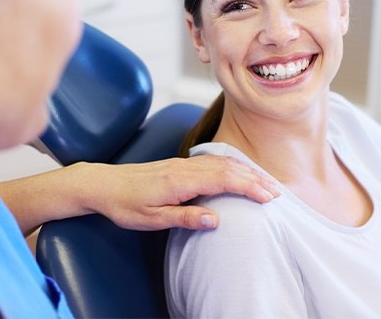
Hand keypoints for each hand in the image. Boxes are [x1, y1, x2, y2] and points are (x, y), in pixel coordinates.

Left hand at [71, 155, 279, 230]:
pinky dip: (231, 165)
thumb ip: (184, 217)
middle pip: (228, 168)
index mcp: (180, 181)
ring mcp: (182, 163)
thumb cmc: (125, 204)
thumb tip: (216, 219)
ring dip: (246, 170)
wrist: (104, 183)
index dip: (249, 187)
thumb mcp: (151, 218)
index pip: (224, 180)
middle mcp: (184, 167)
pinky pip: (211, 160)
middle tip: (277, 192)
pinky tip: (237, 170)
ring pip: (221, 161)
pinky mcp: (179, 164)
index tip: (269, 197)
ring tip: (265, 182)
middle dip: (255, 178)